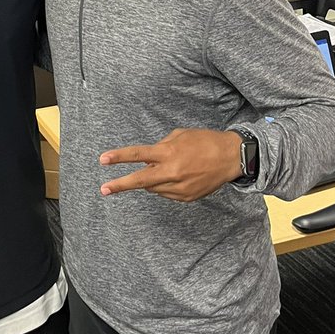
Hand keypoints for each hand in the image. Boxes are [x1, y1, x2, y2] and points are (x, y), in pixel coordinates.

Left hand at [99, 128, 242, 200]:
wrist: (231, 158)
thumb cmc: (204, 141)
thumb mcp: (179, 135)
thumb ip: (160, 146)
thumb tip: (147, 159)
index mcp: (168, 153)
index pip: (138, 154)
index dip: (119, 157)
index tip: (103, 160)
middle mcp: (172, 172)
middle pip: (140, 180)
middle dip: (120, 185)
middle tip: (104, 189)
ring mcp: (179, 188)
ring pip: (153, 188)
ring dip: (151, 180)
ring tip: (167, 168)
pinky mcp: (186, 198)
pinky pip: (167, 194)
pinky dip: (165, 186)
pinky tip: (177, 177)